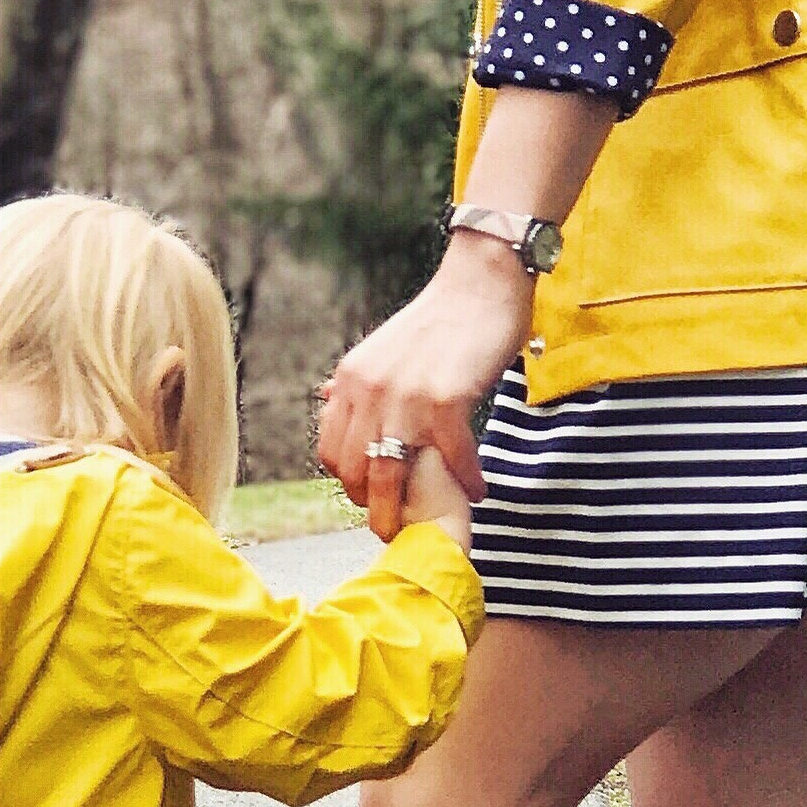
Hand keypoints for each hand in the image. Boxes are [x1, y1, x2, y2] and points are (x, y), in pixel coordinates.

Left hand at [318, 236, 532, 540]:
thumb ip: (358, 383)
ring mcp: (405, 397)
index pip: (332, 454)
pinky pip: (451, 459)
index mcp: (350, 381)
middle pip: (357, 474)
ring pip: (393, 476)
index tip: (376, 498)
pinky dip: (466, 481)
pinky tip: (477, 490)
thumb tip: (326, 399)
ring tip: (435, 523)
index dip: (352, 485)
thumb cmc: (440, 320)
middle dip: (378, 509)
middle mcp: (368, 391)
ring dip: (413, 510)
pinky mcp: (446, 400)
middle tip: (403, 524)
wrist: (480, 283)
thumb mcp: (382, 349)